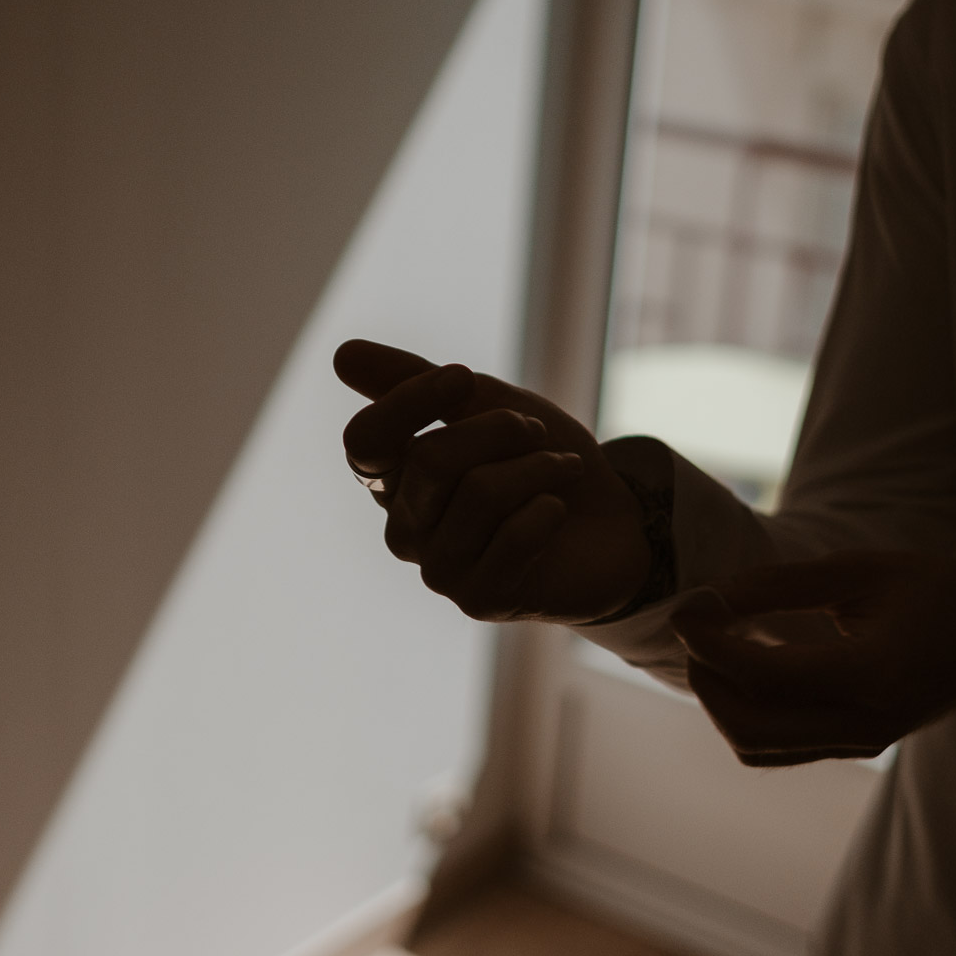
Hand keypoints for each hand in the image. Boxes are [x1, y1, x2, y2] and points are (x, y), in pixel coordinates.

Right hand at [335, 339, 649, 623]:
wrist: (613, 524)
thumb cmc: (540, 458)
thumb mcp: (483, 402)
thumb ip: (415, 381)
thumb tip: (342, 354)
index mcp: (395, 480)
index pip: (365, 443)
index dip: (408, 402)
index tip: (462, 377)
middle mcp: (406, 530)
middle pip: (430, 461)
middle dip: (498, 429)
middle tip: (538, 430)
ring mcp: (439, 570)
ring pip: (480, 494)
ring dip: (538, 467)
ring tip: (563, 468)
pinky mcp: (480, 601)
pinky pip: (514, 536)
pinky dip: (549, 510)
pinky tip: (557, 512)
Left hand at [668, 551, 955, 765]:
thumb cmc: (942, 591)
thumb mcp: (862, 571)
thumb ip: (782, 585)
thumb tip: (711, 596)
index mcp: (870, 676)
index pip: (763, 675)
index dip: (709, 643)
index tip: (685, 609)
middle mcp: (862, 723)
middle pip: (748, 726)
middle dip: (705, 679)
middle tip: (696, 628)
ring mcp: (860, 742)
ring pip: (758, 746)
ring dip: (722, 702)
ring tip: (717, 646)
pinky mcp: (856, 744)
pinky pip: (781, 747)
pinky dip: (749, 713)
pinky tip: (749, 665)